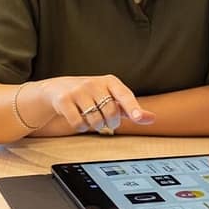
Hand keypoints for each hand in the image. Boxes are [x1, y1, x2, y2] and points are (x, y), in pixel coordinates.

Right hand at [38, 75, 155, 132]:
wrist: (57, 89)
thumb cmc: (91, 95)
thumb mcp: (111, 98)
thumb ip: (131, 109)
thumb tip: (151, 119)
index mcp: (110, 81)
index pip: (124, 95)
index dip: (133, 107)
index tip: (137, 117)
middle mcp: (94, 83)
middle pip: (110, 113)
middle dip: (110, 123)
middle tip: (106, 121)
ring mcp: (78, 90)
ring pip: (95, 120)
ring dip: (95, 126)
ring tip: (92, 119)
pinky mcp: (64, 100)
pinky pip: (78, 123)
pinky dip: (81, 127)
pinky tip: (79, 120)